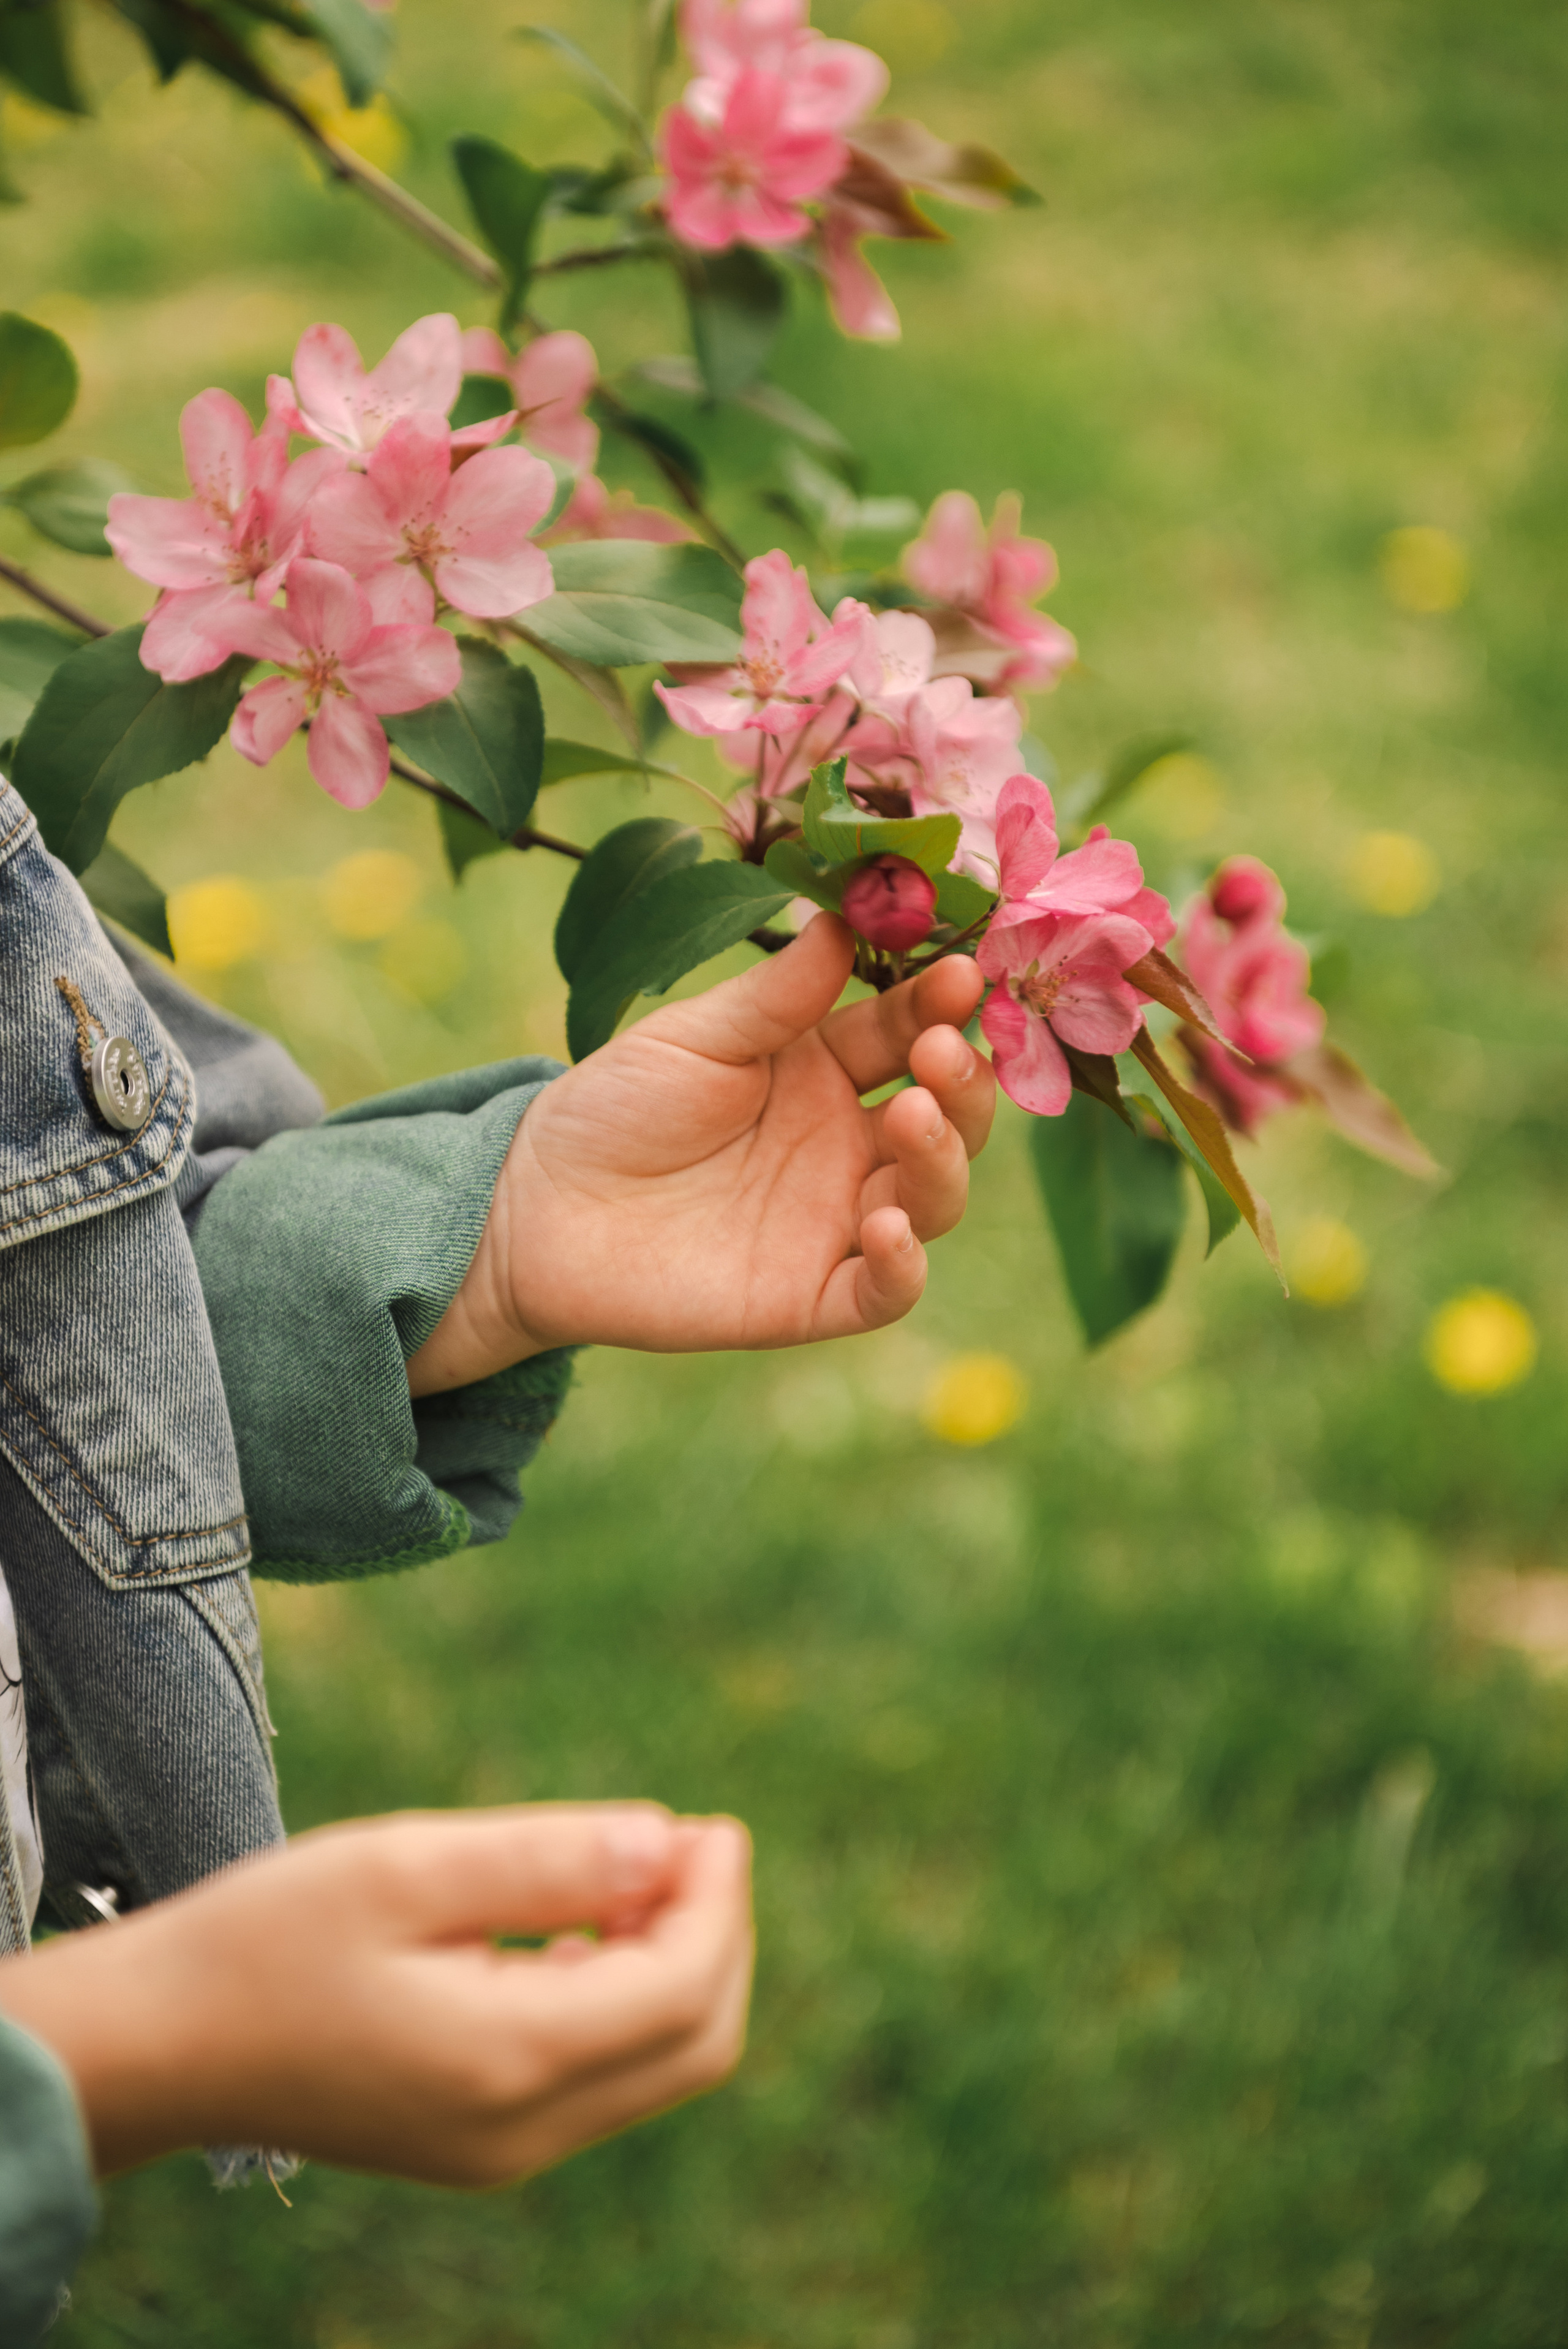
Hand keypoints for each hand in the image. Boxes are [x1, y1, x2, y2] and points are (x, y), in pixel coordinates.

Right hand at [0, 1805, 751, 2183]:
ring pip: (657, 2066)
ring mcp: (502, 2151)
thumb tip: (664, 1839)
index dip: (718, 1899)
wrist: (160, 2045)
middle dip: (717, 1934)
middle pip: (696, 2043)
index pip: (684, 1988)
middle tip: (691, 1840)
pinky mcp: (478, 2143)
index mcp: (510, 2059)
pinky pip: (600, 2080)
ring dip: (674, 1964)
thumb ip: (544, 1859)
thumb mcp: (408, 1866)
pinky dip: (623, 2000)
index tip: (710, 1821)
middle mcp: (523, 2129)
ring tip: (637, 1868)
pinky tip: (581, 1929)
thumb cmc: (270, 1938)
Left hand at [406, 915, 994, 1391]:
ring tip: (910, 1116)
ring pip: (933, 1198)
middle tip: (937, 1053)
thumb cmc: (614, 1109)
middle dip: (961, 1083)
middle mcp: (848, 1146)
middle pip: (948, 1117)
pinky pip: (886, 1291)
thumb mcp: (695, 1037)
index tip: (962, 973)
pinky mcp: (812, 1296)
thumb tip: (845, 920)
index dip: (942, 1006)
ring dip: (942, 1157)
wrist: (536, 1207)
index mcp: (826, 1070)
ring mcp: (837, 1222)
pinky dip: (904, 1265)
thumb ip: (774, 996)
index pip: (911, 1033)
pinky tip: (885, 1226)